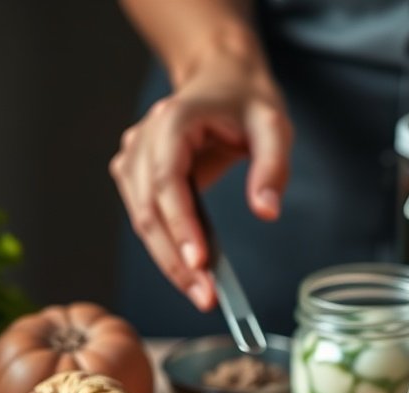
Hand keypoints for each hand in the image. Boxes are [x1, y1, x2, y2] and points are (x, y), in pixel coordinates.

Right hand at [109, 51, 291, 309]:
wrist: (221, 81)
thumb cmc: (247, 103)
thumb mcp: (274, 127)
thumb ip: (272, 168)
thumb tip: (267, 212)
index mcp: (173, 121)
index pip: (168, 182)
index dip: (181, 226)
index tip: (200, 263)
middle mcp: (144, 140)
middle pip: (149, 210)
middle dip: (176, 259)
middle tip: (206, 296)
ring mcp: (134, 158)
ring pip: (142, 221)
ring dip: (168, 262)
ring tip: (201, 294)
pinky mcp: (135, 175)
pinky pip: (146, 219)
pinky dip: (165, 249)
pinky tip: (189, 273)